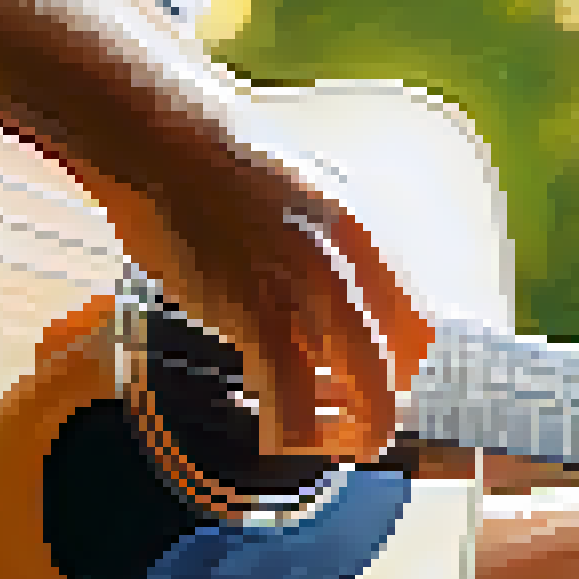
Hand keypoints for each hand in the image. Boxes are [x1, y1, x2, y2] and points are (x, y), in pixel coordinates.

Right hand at [158, 142, 432, 462]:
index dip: (402, 363)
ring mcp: (305, 286)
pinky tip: (278, 438)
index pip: (415, 318)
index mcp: (360, 230)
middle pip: (400, 357)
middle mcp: (347, 260)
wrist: (163, 135)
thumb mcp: (295, 190)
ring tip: (331, 443)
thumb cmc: (213, 160)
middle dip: (385, 402)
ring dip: (354, 429)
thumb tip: (326, 277)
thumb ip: (321, 237)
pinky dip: (292, 428)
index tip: (380, 381)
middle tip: (362, 424)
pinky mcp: (255, 310)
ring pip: (365, 384)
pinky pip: (290, 391)